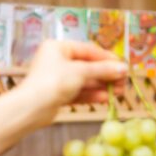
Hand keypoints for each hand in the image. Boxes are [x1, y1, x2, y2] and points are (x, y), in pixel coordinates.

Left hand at [0, 42, 126, 155]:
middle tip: (123, 81)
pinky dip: (91, 95)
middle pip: (87, 66)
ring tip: (118, 92)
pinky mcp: (58, 94)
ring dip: (101, 86)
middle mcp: (57, 60)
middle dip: (106, 75)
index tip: (123, 66)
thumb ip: (103, 70)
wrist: (32, 108)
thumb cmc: (53, 82)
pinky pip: (78, 92)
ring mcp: (57, 78)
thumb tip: (123, 68)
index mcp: (58, 47)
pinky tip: (105, 98)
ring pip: (84, 80)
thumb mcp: (81, 72)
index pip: (88, 50)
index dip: (107, 58)